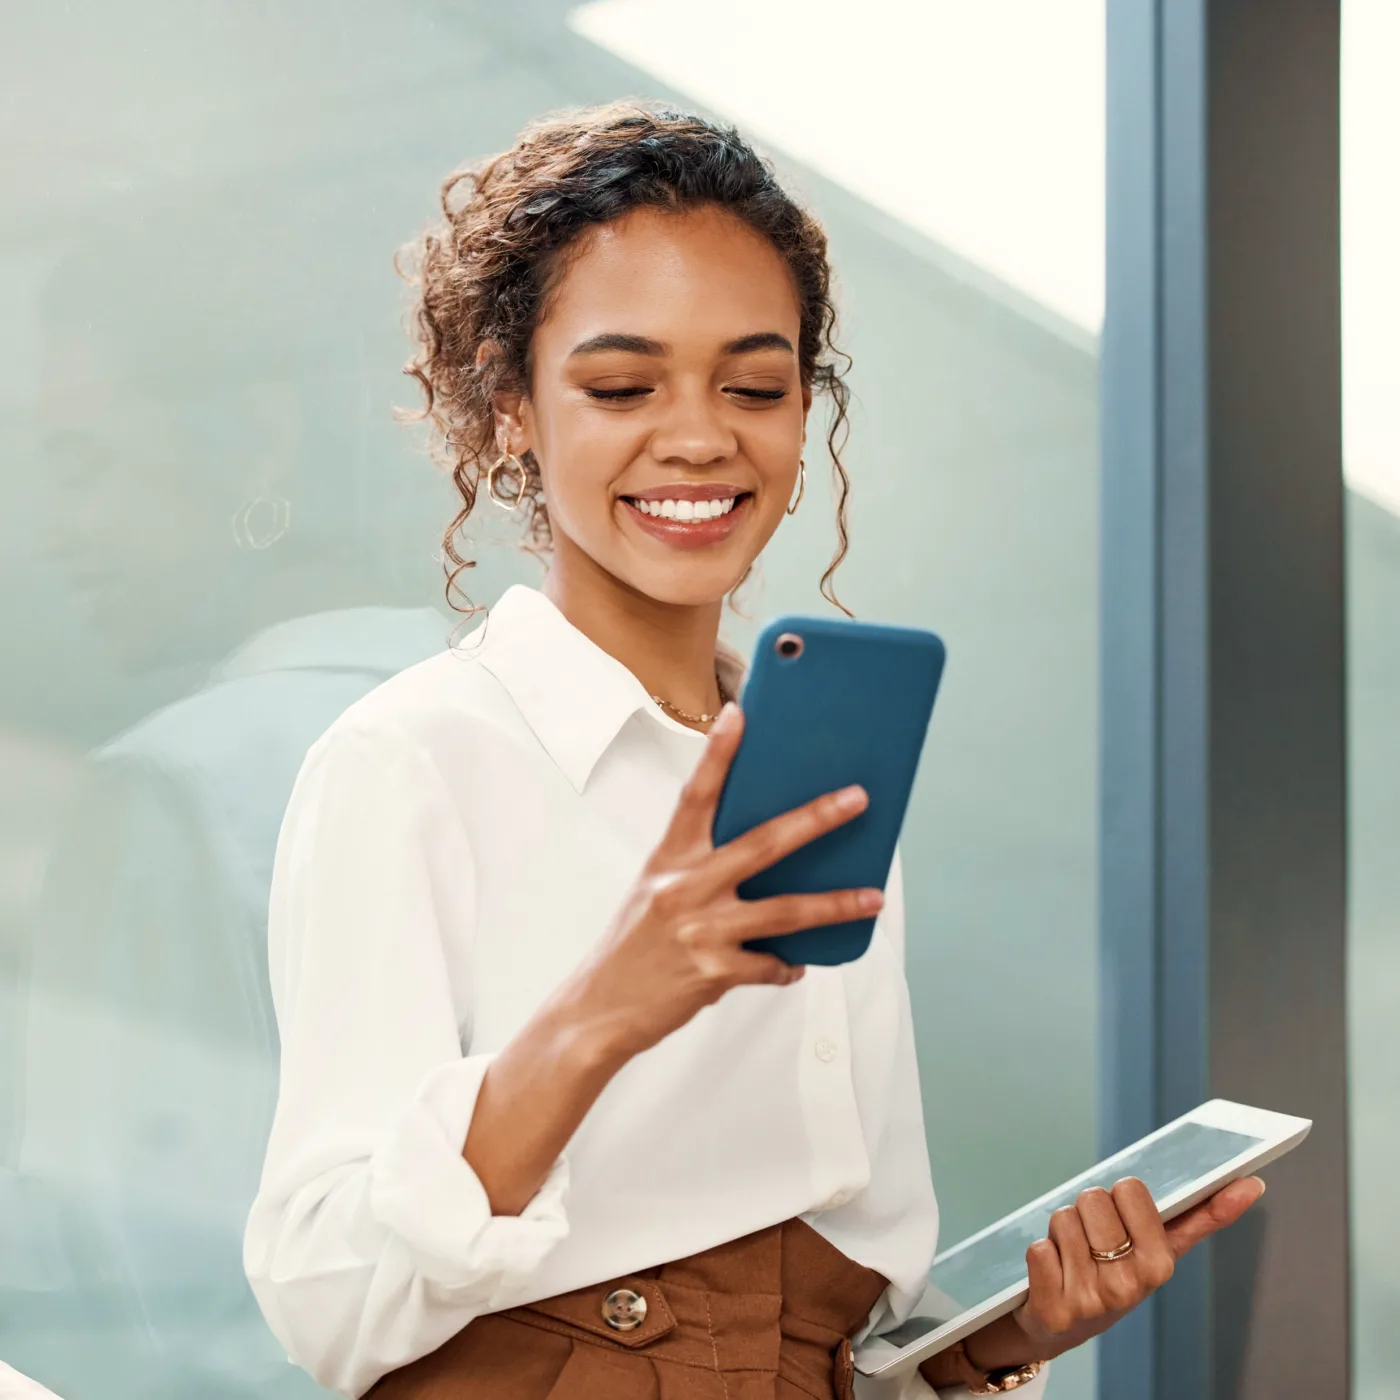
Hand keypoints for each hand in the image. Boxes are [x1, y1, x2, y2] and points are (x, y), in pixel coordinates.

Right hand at [566, 702, 881, 1061]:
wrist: (597, 1010)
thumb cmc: (631, 947)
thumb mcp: (655, 892)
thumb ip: (700, 869)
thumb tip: (765, 858)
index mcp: (668, 859)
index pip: (696, 795)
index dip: (719, 753)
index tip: (741, 713)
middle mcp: (684, 887)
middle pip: (763, 843)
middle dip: (817, 818)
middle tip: (857, 799)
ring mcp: (701, 929)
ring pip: (785, 911)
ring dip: (836, 904)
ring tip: (873, 898)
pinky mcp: (713, 972)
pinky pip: (770, 965)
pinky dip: (786, 966)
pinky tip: (793, 964)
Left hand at [920, 1174, 1265, 1386]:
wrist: (1065, 1325)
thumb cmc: (1117, 1272)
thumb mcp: (1160, 1247)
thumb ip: (1205, 1214)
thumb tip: (1252, 1184)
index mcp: (1160, 1265)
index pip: (1130, 1188)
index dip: (1119, 1196)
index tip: (1123, 1218)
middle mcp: (1129, 1287)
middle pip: (1093, 1198)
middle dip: (1086, 1210)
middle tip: (1093, 1240)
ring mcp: (1092, 1302)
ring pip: (1062, 1218)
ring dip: (1060, 1231)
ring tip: (1072, 1257)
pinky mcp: (1054, 1312)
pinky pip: (1037, 1249)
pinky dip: (1039, 1253)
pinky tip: (1051, 1273)